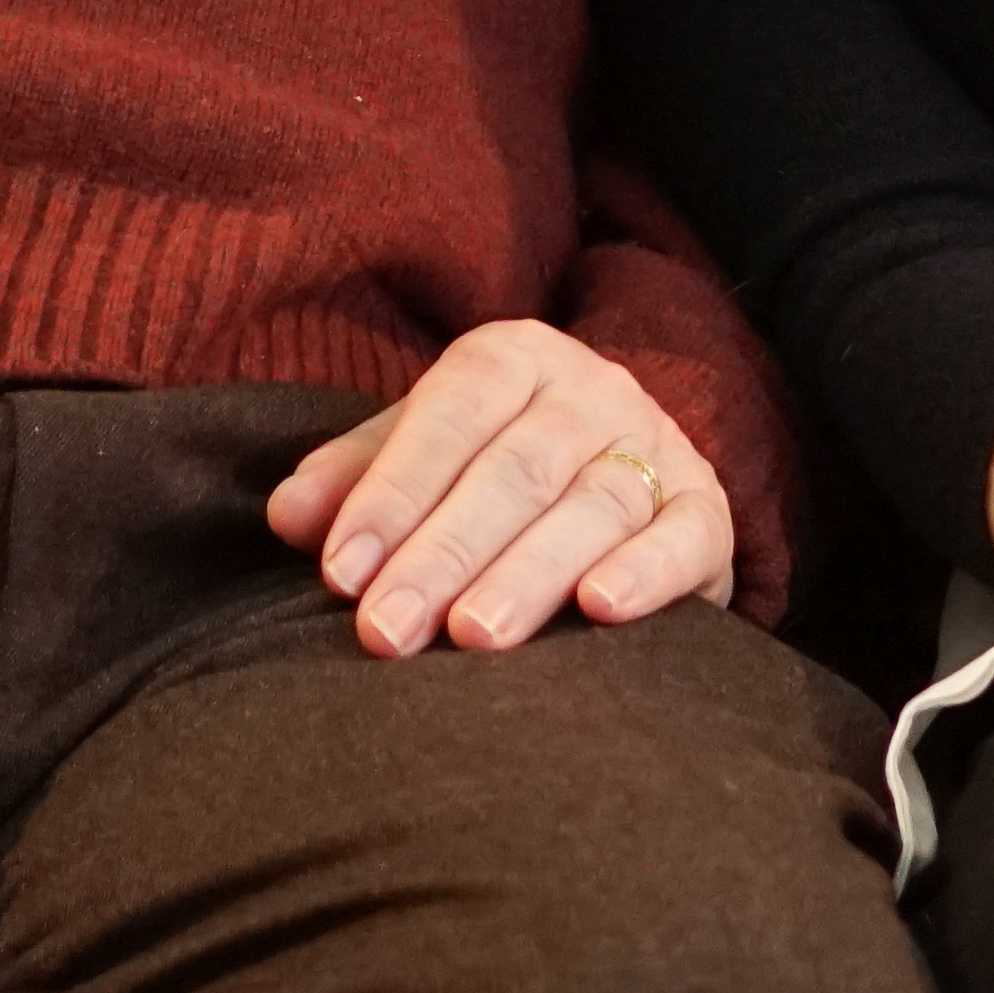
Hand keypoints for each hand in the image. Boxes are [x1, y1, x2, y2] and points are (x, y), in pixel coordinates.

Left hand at [267, 319, 732, 655]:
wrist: (627, 478)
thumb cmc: (495, 472)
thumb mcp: (425, 455)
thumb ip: (359, 477)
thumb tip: (286, 516)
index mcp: (514, 356)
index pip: (449, 414)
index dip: (391, 492)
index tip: (339, 574)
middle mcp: (591, 389)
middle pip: (514, 469)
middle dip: (443, 553)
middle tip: (389, 630)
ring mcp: (657, 447)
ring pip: (592, 505)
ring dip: (529, 573)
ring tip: (474, 635)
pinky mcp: (707, 512)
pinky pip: (683, 536)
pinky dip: (646, 572)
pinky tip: (601, 610)